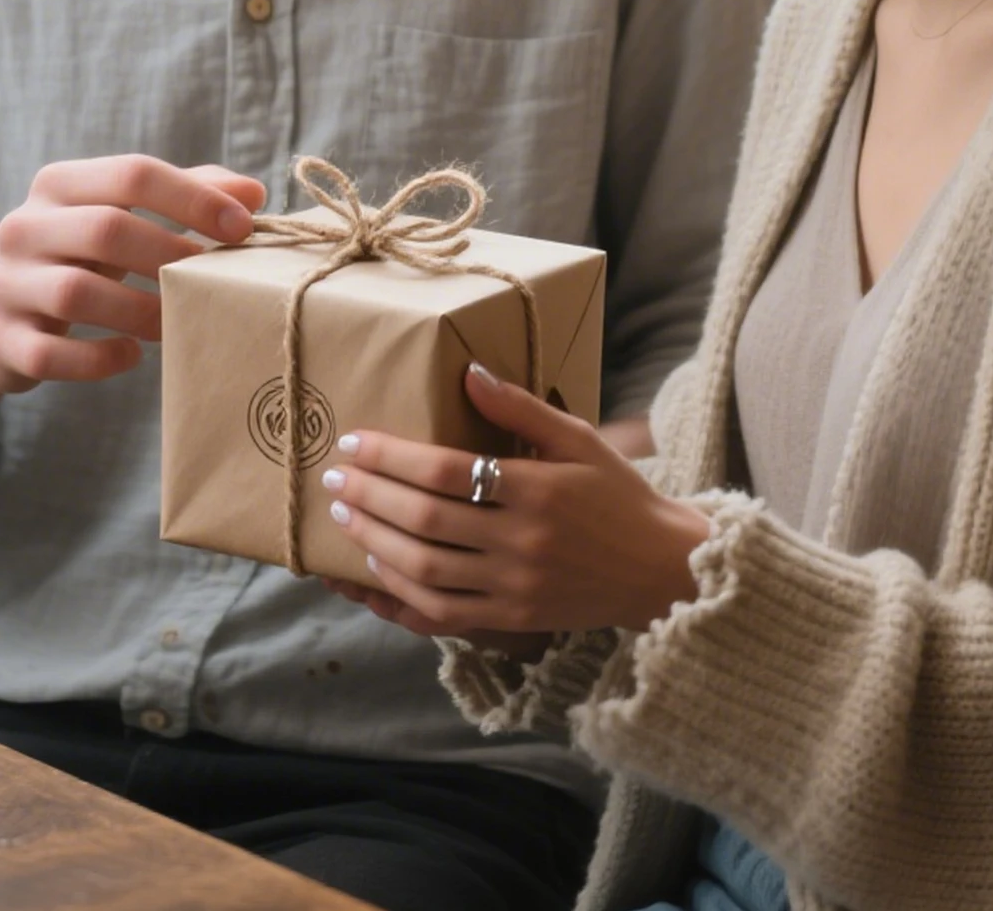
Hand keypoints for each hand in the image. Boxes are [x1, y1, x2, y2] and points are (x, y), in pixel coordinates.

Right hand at [0, 156, 264, 393]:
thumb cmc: (82, 255)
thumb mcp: (124, 215)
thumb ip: (188, 195)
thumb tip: (253, 193)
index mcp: (60, 184)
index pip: (132, 174)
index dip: (193, 198)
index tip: (243, 227)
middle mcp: (24, 226)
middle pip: (104, 229)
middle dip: (169, 255)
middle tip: (212, 281)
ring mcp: (6, 285)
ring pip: (76, 293)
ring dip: (140, 311)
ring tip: (178, 321)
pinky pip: (50, 354)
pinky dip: (97, 359)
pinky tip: (131, 356)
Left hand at [321, 363, 709, 638]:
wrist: (660, 569)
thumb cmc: (618, 493)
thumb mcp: (579, 438)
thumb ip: (521, 407)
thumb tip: (468, 371)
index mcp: (536, 489)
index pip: (444, 471)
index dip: (391, 456)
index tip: (354, 442)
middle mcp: (521, 541)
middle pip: (424, 519)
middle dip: (368, 496)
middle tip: (332, 478)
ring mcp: (514, 587)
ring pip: (424, 570)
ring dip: (374, 543)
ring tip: (343, 518)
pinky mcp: (512, 620)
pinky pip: (442, 615)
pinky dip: (400, 597)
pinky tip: (373, 575)